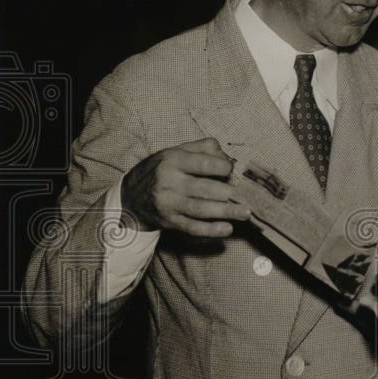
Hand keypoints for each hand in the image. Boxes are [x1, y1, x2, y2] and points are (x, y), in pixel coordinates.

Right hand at [121, 137, 249, 235]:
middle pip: (204, 189)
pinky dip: (211, 230)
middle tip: (246, 196)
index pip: (202, 163)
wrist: (131, 195)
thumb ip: (204, 148)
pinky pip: (192, 228)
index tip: (232, 170)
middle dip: (228, 193)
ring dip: (225, 212)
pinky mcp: (170, 221)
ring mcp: (169, 204)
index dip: (222, 166)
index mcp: (173, 161)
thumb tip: (229, 157)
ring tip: (245, 213)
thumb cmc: (162, 169)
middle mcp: (170, 182)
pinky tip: (227, 229)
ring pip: (201, 209)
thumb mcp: (177, 151)